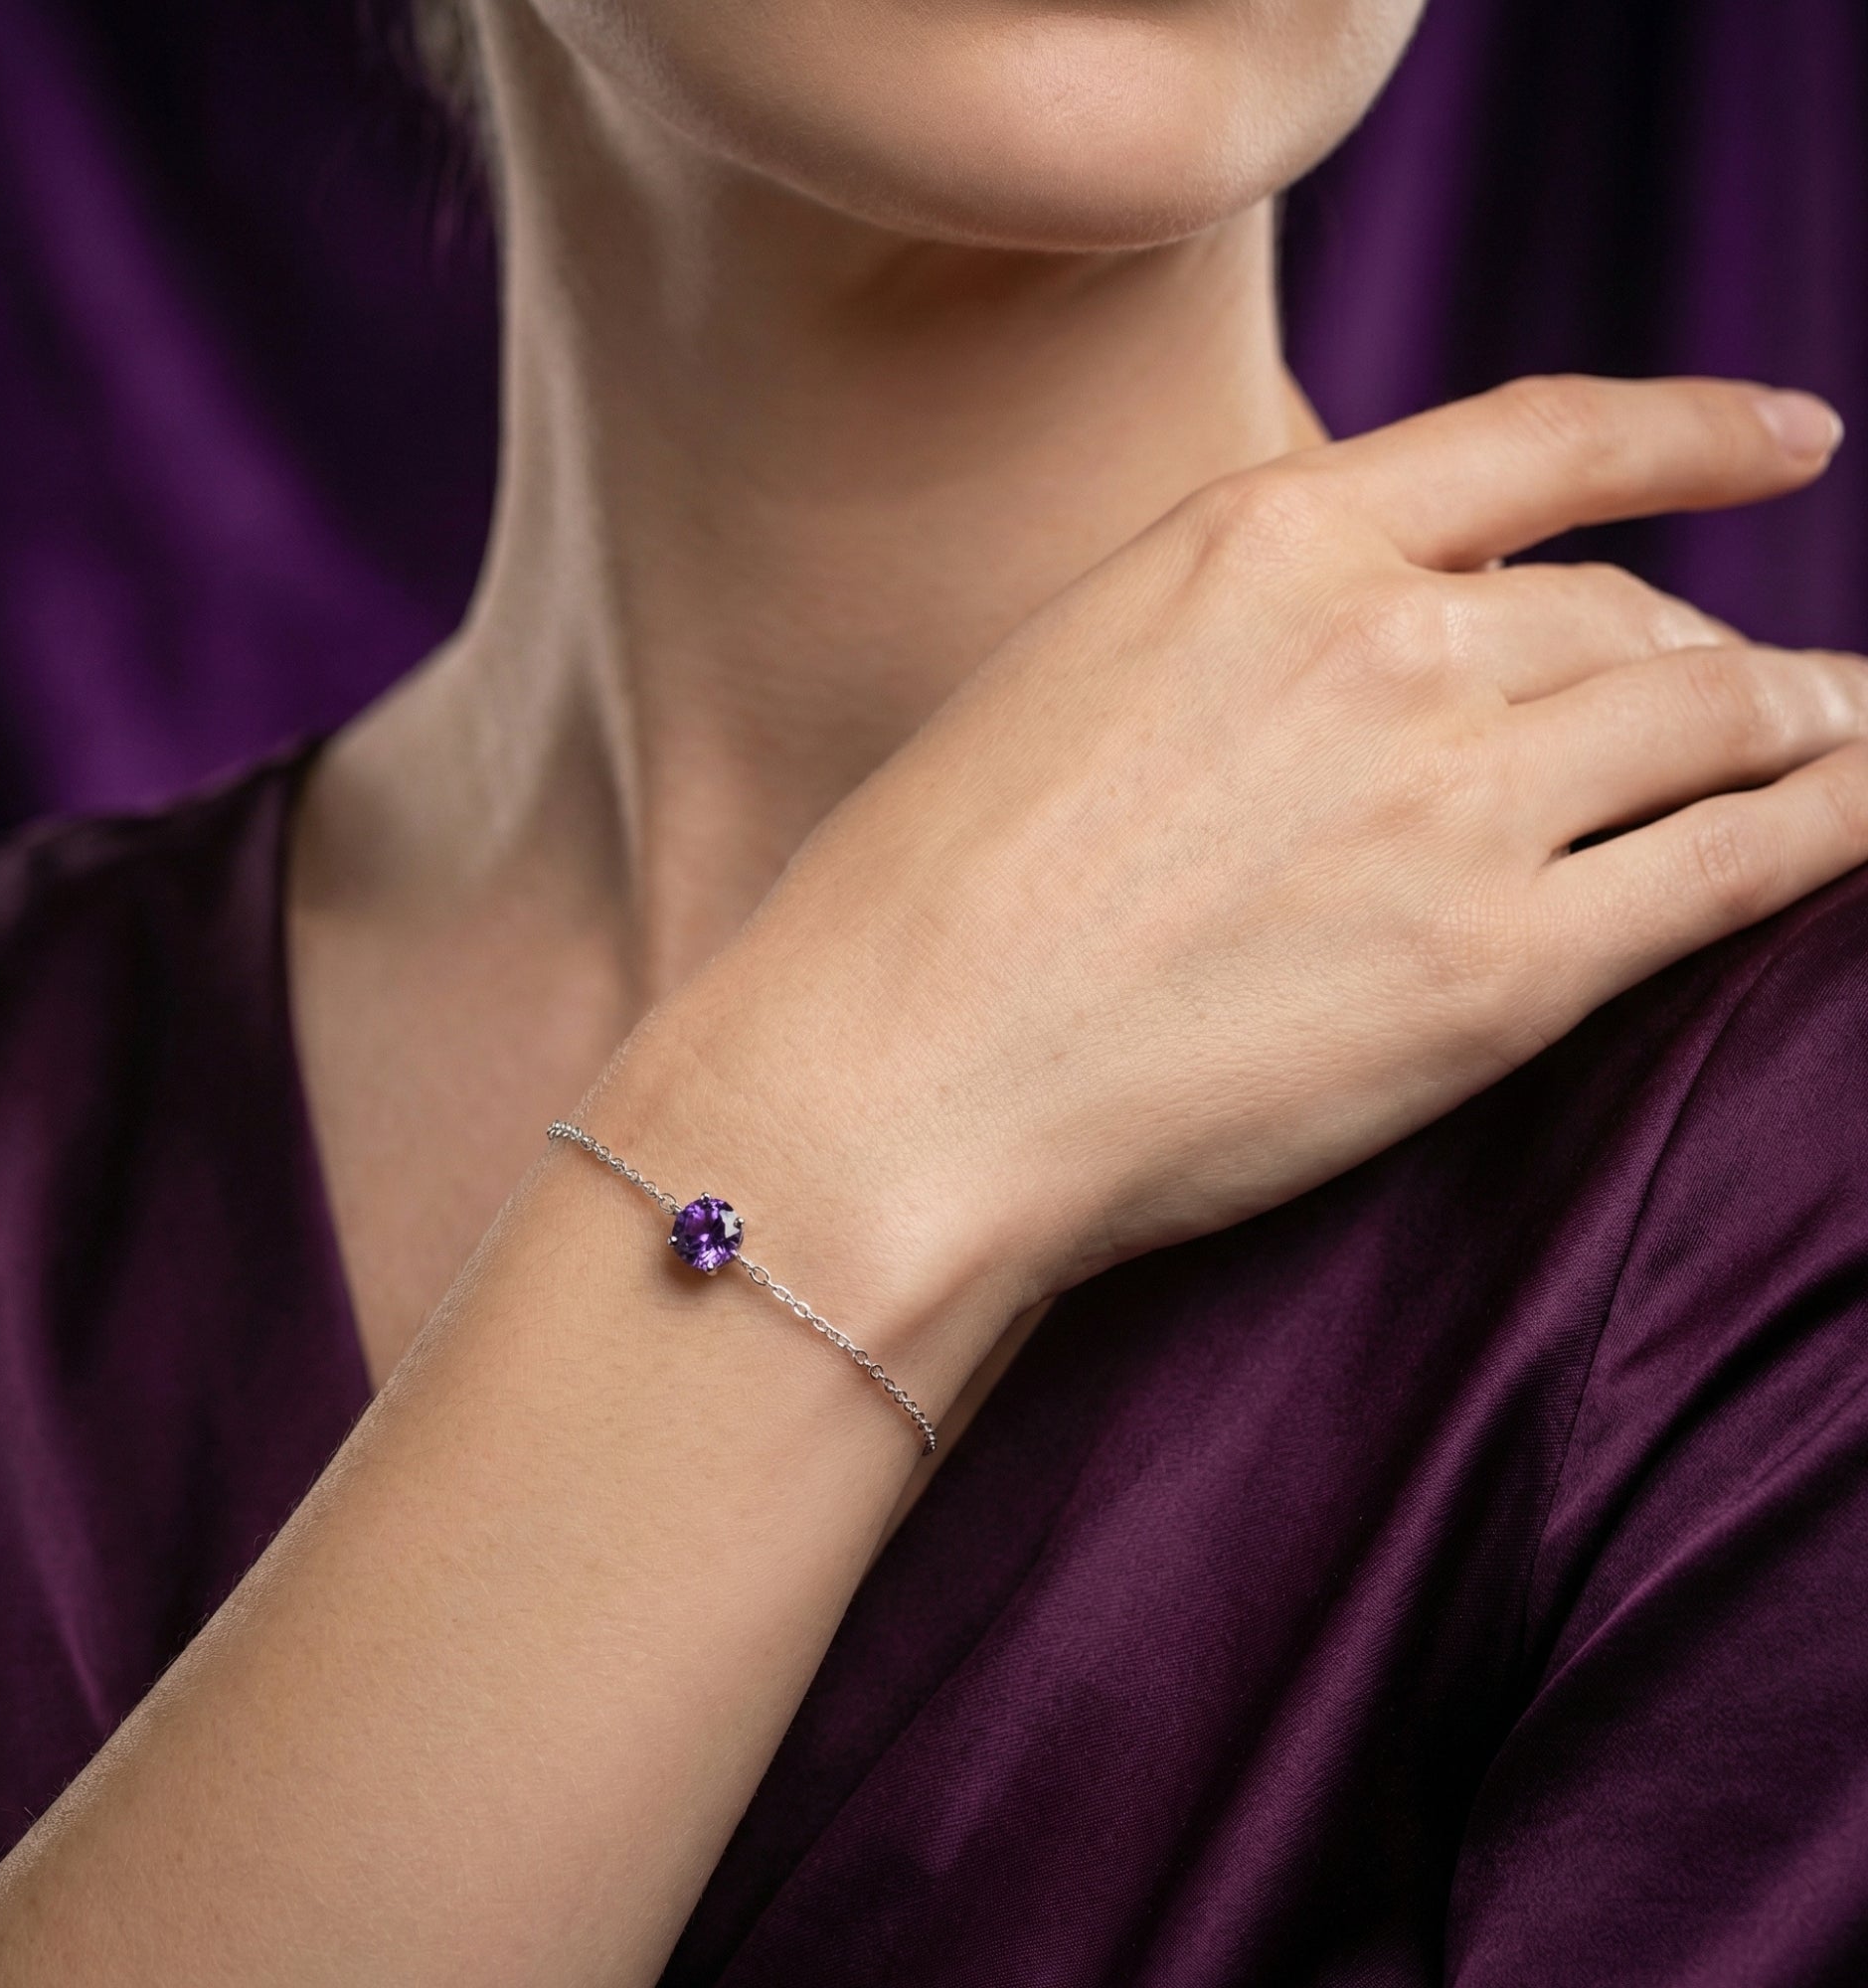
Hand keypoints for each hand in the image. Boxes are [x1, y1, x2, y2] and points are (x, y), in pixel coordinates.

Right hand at [608, 376, 1855, 1353]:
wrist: (889, 1080)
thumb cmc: (925, 899)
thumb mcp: (1072, 674)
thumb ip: (1238, 630)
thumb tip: (1361, 640)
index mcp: (1261, 542)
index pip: (1542, 445)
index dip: (1693, 435)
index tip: (1785, 443)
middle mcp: (1383, 640)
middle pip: (1629, 613)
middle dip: (1711, 651)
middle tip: (1761, 694)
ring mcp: (1455, 800)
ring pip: (1713, 720)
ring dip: (1800, 728)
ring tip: (1837, 747)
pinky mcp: (1499, 968)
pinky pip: (1733, 866)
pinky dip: (1822, 835)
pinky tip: (1854, 822)